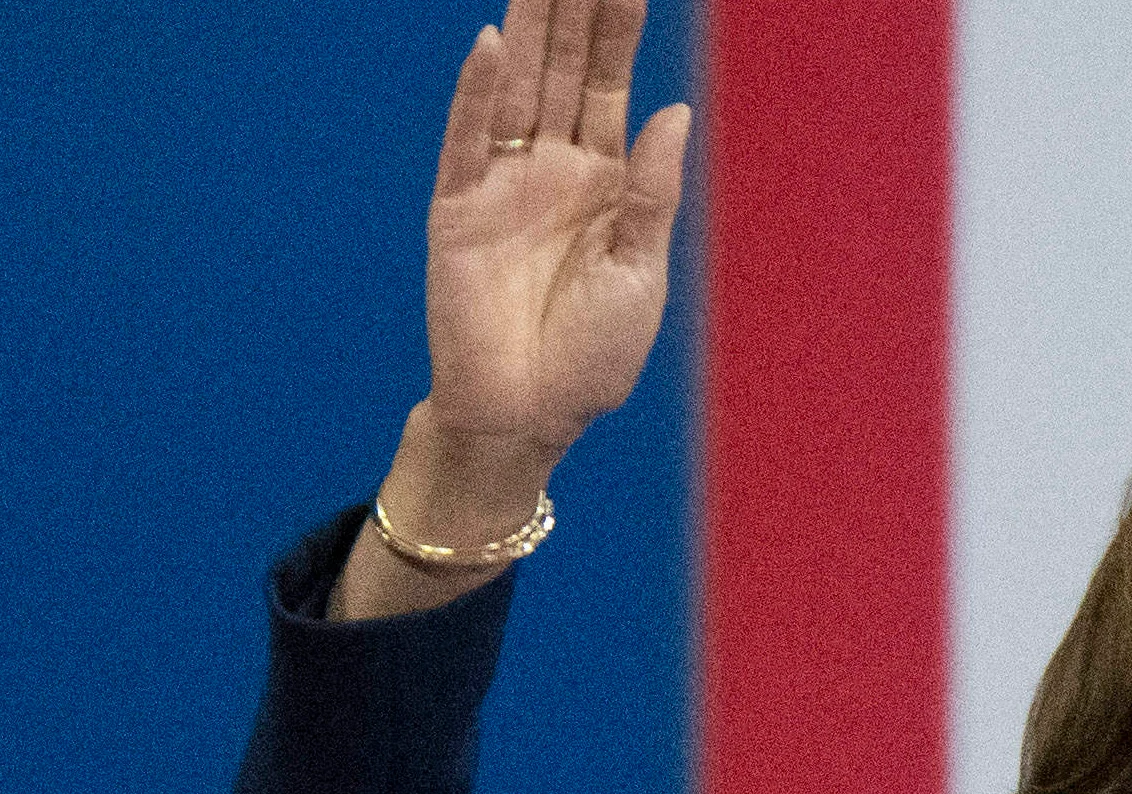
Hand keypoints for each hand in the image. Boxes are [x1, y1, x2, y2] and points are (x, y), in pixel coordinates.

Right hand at [423, 0, 688, 460]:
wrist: (529, 415)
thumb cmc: (592, 356)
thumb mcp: (641, 272)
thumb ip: (653, 192)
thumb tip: (673, 109)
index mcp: (604, 182)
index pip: (608, 85)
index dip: (618, 29)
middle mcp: (551, 168)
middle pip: (562, 68)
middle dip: (573, 9)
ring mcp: (502, 183)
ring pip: (517, 86)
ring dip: (530, 28)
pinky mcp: (457, 209)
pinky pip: (468, 140)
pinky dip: (479, 93)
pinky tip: (493, 44)